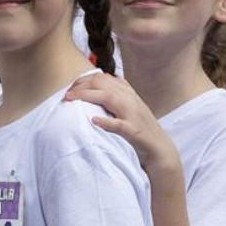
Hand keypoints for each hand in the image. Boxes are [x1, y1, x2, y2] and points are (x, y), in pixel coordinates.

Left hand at [64, 73, 178, 174]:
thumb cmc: (139, 128)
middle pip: (102, 83)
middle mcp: (130, 99)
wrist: (159, 148)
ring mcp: (133, 114)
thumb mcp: (127, 108)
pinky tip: (93, 120)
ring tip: (71, 99)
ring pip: (109, 97)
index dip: (84, 79)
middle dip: (81, 85)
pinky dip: (106, 122)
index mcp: (127, 93)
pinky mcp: (134, 131)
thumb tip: (92, 88)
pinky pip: (119, 124)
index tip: (70, 87)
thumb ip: (114, 96)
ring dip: (87, 96)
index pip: (103, 78)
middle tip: (66, 94)